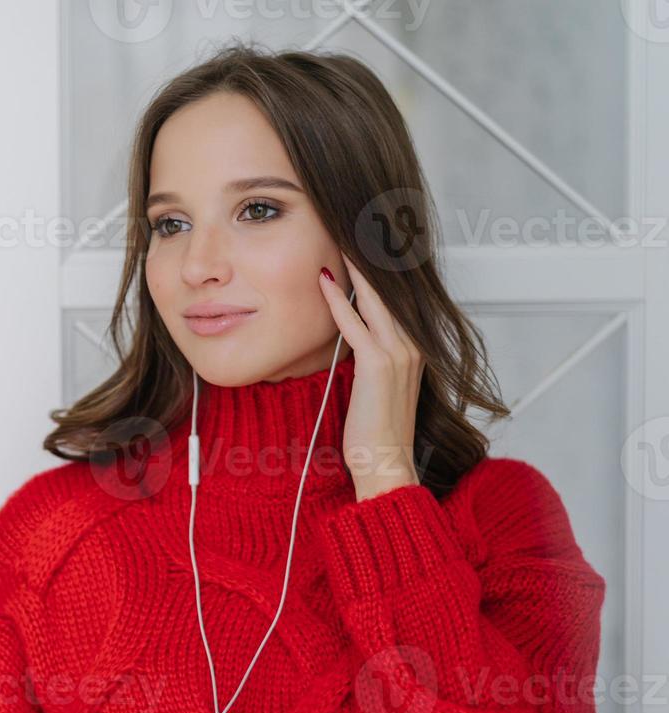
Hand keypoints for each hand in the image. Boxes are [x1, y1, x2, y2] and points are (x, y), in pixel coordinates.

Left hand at [319, 255, 424, 500]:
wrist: (385, 463)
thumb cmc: (376, 429)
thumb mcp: (377, 384)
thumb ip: (371, 354)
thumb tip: (352, 331)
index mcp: (414, 347)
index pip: (397, 295)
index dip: (381, 266)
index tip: (363, 238)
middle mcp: (412, 345)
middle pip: (391, 287)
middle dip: (372, 253)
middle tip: (353, 223)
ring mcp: (399, 353)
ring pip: (376, 298)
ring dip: (357, 265)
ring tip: (341, 235)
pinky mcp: (378, 365)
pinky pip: (355, 324)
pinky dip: (340, 300)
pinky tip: (325, 279)